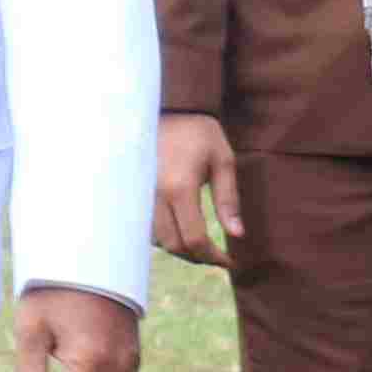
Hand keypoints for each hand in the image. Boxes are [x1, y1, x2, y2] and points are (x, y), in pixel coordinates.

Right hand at [151, 112, 249, 266]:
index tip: (230, 261)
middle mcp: (154, 196)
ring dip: (181, 248)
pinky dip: (166, 237)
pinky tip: (181, 229)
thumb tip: (237, 235)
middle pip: (175, 246)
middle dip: (198, 257)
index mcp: (179, 189)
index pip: (195, 239)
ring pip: (158, 241)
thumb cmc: (200, 133)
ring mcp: (141, 196)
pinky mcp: (135, 194)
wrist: (168, 109)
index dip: (214, 257)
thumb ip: (229, 200)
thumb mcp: (223, 161)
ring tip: (202, 245)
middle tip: (218, 257)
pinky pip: (147, 229)